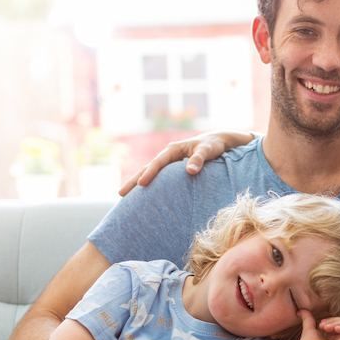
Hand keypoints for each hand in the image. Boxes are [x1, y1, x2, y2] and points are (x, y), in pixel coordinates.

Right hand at [117, 130, 254, 195]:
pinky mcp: (172, 169)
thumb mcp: (208, 151)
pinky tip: (143, 196)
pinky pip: (158, 177)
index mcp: (173, 149)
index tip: (142, 184)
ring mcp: (169, 162)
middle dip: (134, 181)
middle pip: (147, 168)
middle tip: (120, 194)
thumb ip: (199, 159)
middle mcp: (168, 155)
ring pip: (150, 173)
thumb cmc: (213, 146)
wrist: (218, 142)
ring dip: (137, 183)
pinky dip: (149, 185)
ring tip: (124, 197)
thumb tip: (190, 171)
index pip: (158, 162)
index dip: (150, 173)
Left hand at [287, 311, 339, 339]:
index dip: (332, 319)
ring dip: (338, 322)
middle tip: (323, 325)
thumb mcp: (309, 329)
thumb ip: (308, 319)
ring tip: (326, 328)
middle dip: (335, 320)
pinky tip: (334, 329)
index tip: (320, 324)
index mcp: (336, 339)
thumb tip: (300, 310)